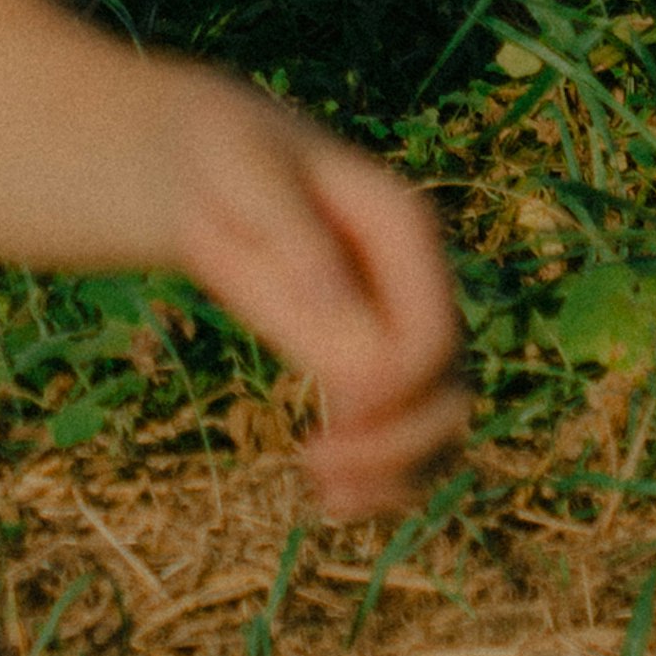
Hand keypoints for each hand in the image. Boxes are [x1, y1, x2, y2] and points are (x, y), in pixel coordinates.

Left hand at [151, 64, 472, 520]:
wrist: (207, 156)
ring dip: (397, 473)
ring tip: (327, 497)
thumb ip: (298, 244)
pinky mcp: (374, 352)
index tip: (330, 417)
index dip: (392, 394)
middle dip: (397, 445)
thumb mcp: (245, 179)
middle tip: (316, 466)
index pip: (429, 336)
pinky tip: (331, 499)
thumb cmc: (222, 156)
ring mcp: (401, 316)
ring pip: (439, 420)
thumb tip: (348, 322)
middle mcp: (418, 278)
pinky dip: (383, 474)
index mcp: (402, 227)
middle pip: (448, 389)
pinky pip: (404, 427)